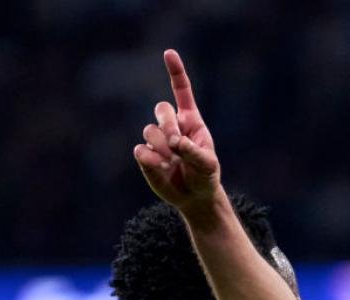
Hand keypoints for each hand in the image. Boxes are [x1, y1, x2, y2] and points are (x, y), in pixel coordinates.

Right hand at [133, 49, 220, 212]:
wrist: (194, 196)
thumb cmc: (205, 175)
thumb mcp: (208, 165)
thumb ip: (194, 151)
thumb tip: (174, 141)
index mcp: (191, 121)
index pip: (181, 91)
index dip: (175, 72)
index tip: (169, 53)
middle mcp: (172, 125)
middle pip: (161, 108)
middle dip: (168, 124)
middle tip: (176, 144)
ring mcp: (156, 139)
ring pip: (149, 131)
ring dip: (163, 148)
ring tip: (174, 163)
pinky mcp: (144, 155)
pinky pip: (141, 151)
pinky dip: (152, 161)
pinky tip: (163, 169)